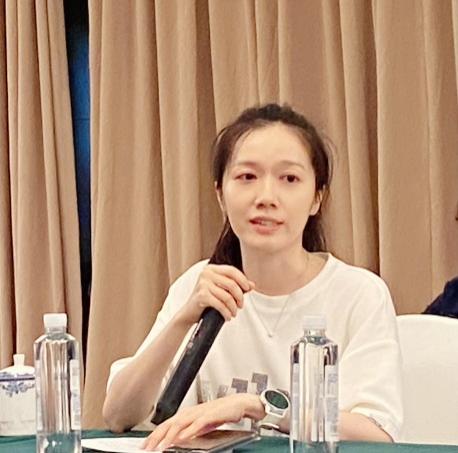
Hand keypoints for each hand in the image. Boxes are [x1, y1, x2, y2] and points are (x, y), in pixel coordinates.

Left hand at [141, 394, 263, 450]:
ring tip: (160, 446)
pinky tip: (181, 438)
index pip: (166, 424)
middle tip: (146, 448)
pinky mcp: (211, 415)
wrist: (238, 403)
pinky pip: (197, 424)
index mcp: (187, 414)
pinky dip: (188, 431)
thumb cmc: (220, 413)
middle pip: (169, 423)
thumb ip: (188, 431)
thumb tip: (176, 440)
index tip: (145, 446)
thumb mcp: (201, 425)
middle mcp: (191, 412)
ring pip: (180, 423)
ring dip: (169, 435)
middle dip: (156, 436)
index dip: (154, 435)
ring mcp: (200, 413)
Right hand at [176, 264, 254, 325]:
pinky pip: (220, 304)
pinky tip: (228, 317)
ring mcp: (202, 284)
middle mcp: (206, 273)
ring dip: (233, 307)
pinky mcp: (201, 295)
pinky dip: (226, 312)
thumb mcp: (221, 290)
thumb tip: (252, 285)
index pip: (232, 270)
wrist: (189, 312)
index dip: (243, 279)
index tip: (248, 289)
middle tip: (241, 305)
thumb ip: (236, 286)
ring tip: (234, 313)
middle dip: (240, 297)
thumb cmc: (206, 300)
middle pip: (231, 284)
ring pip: (227, 296)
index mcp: (212, 269)